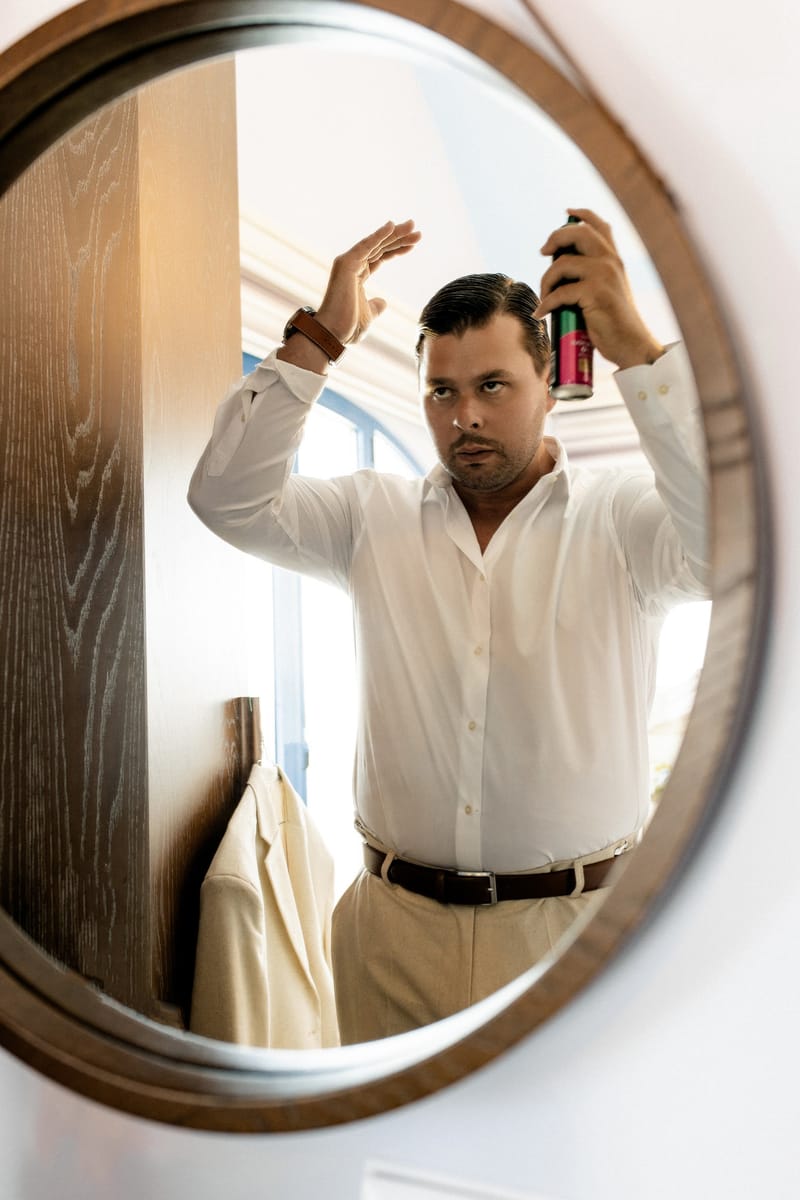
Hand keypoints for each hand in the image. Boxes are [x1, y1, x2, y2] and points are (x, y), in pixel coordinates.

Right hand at [316, 218, 421, 345]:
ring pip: (376, 244)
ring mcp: (348, 264)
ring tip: (412, 224)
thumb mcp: (369, 315)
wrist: (333, 334)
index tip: (413, 243)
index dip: (396, 249)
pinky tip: (393, 225)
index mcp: (356, 276)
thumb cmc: (347, 327)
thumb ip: (375, 307)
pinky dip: (379, 235)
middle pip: (379, 247)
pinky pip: (366, 246)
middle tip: (417, 229)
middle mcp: (351, 267)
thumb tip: (383, 302)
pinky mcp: (346, 264)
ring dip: (394, 234)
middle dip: (399, 238)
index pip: (379, 257)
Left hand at [534, 208, 663, 369]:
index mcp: (614, 258)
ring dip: (546, 281)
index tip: (566, 212)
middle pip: (578, 233)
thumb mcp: (606, 291)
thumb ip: (591, 275)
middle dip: (555, 239)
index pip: (599, 224)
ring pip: (563, 264)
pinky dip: (546, 304)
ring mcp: (604, 275)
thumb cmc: (613, 322)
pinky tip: (542, 313)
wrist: (631, 344)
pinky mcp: (596, 293)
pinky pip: (560, 293)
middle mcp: (611, 261)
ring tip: (544, 298)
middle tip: (543, 252)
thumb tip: (559, 266)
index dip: (581, 213)